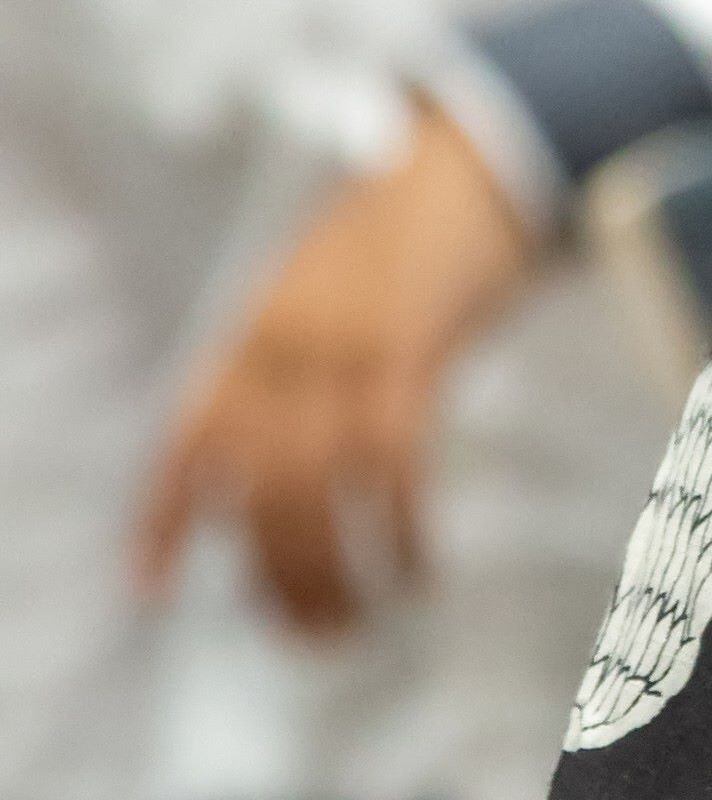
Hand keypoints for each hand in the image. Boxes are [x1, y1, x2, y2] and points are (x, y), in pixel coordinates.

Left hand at [135, 97, 542, 627]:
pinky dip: (403, 531)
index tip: (150, 589)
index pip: (186, 438)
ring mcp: (343, 345)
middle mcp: (281, 342)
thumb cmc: (403, 241)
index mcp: (252, 332)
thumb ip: (289, 370)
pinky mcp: (412, 351)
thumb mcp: (320, 295)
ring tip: (354, 620)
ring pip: (313, 487)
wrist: (472, 165)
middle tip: (307, 635)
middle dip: (275, 577)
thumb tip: (275, 478)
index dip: (162, 519)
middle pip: (255, 485)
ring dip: (330, 571)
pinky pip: (393, 464)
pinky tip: (418, 568)